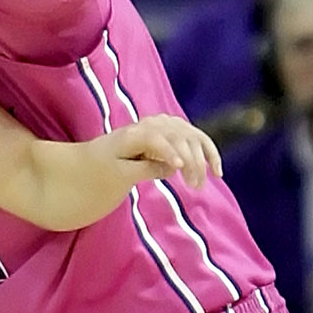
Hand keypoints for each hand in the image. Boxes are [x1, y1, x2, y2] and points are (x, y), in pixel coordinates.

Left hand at [98, 113, 222, 188]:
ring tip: (198, 185)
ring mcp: (163, 126)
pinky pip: (195, 139)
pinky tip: (217, 173)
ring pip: (191, 137)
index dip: (168, 151)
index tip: (179, 167)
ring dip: (200, 160)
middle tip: (194, 187)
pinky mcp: (172, 133)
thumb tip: (172, 167)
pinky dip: (208, 154)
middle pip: (178, 137)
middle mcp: (150, 125)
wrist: (95, 160)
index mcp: (133, 134)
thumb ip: (145, 168)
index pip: (156, 138)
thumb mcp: (118, 173)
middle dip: (190, 161)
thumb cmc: (102, 170)